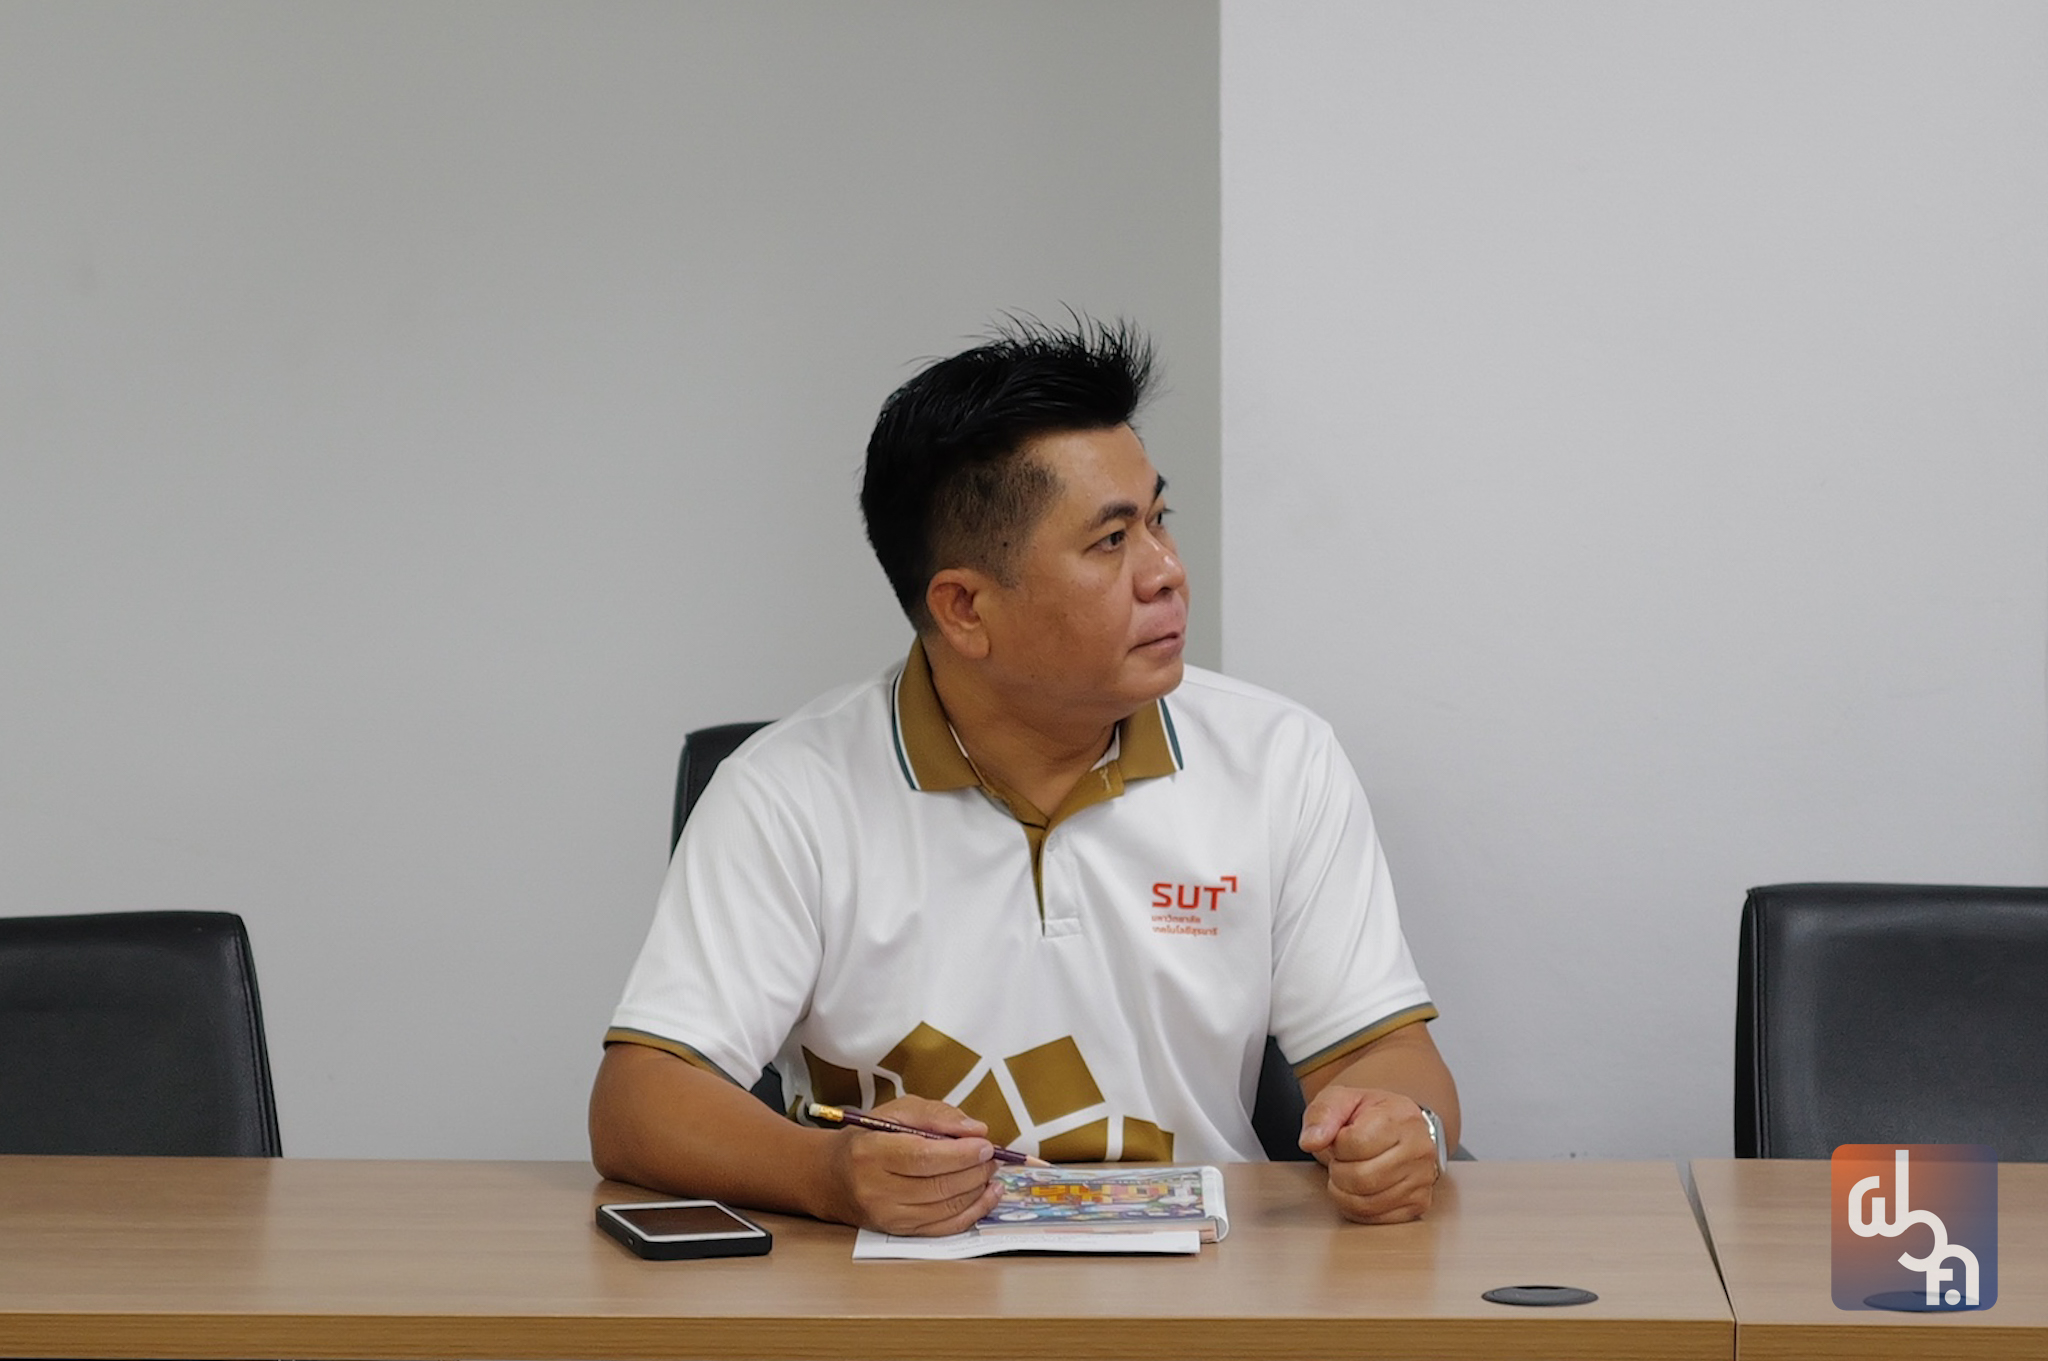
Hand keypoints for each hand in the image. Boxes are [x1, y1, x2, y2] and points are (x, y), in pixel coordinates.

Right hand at [822, 1095, 1002, 1234]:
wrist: (833, 1177)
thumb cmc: (868, 1139)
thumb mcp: (895, 1112)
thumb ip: (935, 1115)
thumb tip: (975, 1130)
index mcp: (871, 1153)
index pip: (923, 1157)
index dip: (960, 1153)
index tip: (985, 1144)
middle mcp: (876, 1189)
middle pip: (937, 1185)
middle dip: (974, 1171)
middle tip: (992, 1157)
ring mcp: (888, 1216)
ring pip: (945, 1208)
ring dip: (977, 1190)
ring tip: (990, 1172)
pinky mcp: (899, 1232)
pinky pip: (944, 1228)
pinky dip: (972, 1212)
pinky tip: (987, 1196)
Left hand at [1298, 1085, 1439, 1223]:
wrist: (1394, 1125)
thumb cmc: (1368, 1114)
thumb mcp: (1339, 1099)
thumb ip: (1321, 1115)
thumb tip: (1311, 1141)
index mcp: (1401, 1116)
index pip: (1356, 1144)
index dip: (1337, 1145)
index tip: (1340, 1139)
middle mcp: (1419, 1148)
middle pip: (1361, 1178)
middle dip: (1338, 1171)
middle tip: (1341, 1160)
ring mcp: (1422, 1178)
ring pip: (1367, 1202)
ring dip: (1345, 1191)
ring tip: (1349, 1172)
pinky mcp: (1419, 1202)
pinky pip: (1376, 1218)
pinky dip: (1356, 1208)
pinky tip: (1358, 1190)